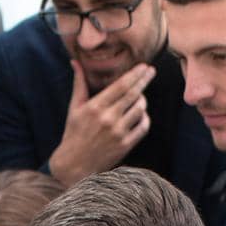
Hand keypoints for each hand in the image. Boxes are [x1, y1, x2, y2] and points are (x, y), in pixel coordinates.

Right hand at [47, 61, 154, 185]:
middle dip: (144, 80)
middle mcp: (108, 118)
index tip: (144, 66)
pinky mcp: (125, 145)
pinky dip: (145, 118)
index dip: (135, 74)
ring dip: (143, 100)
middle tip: (151, 71)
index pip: (121, 85)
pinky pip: (143, 127)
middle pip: (133, 94)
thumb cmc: (74, 133)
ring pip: (140, 109)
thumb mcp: (74, 108)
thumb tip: (75, 62)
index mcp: (95, 107)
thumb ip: (79, 84)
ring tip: (140, 97)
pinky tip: (141, 115)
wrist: (74, 164)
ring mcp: (118, 132)